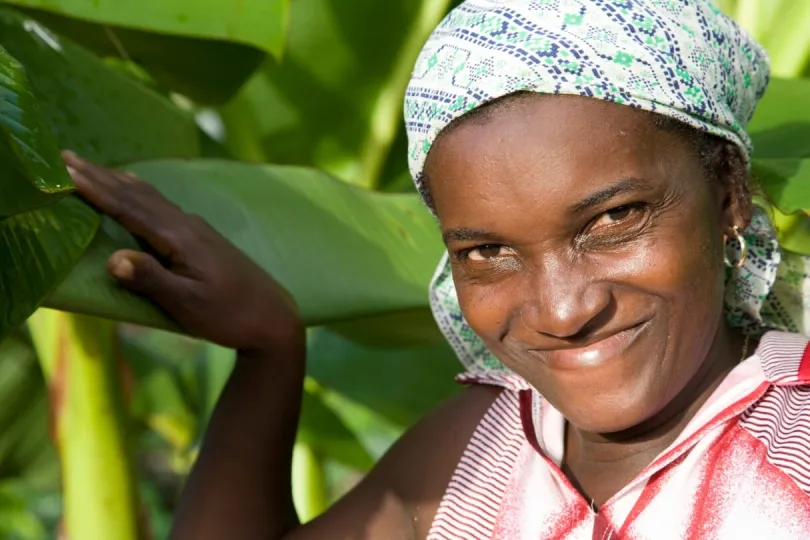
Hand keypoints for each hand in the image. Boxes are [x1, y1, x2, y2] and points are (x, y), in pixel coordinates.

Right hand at [63, 151, 302, 353]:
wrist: (274, 317)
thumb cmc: (230, 316)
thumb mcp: (188, 305)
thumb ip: (152, 281)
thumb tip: (112, 258)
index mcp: (181, 239)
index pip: (130, 208)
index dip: (96, 189)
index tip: (64, 169)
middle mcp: (188, 226)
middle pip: (137, 194)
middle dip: (100, 175)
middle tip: (64, 156)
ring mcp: (197, 229)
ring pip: (151, 197)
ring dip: (118, 181)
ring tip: (91, 167)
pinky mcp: (202, 238)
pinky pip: (162, 205)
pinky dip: (139, 193)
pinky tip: (136, 188)